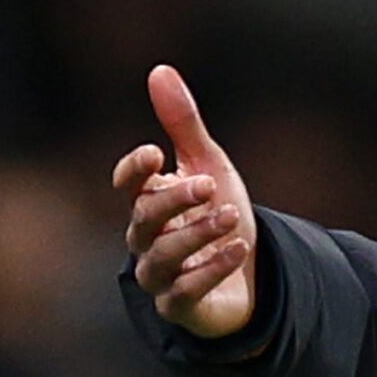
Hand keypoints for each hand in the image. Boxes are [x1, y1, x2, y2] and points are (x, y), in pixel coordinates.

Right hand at [113, 64, 258, 337]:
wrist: (249, 274)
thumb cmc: (216, 214)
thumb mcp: (208, 165)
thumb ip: (183, 124)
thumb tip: (160, 69)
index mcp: (148, 202)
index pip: (127, 184)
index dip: (134, 170)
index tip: (154, 152)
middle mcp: (145, 239)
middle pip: (145, 218)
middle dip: (175, 200)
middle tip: (209, 186)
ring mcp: (160, 275)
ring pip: (163, 256)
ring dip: (196, 234)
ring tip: (232, 216)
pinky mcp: (180, 306)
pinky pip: (186, 292)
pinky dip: (211, 270)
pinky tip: (238, 250)